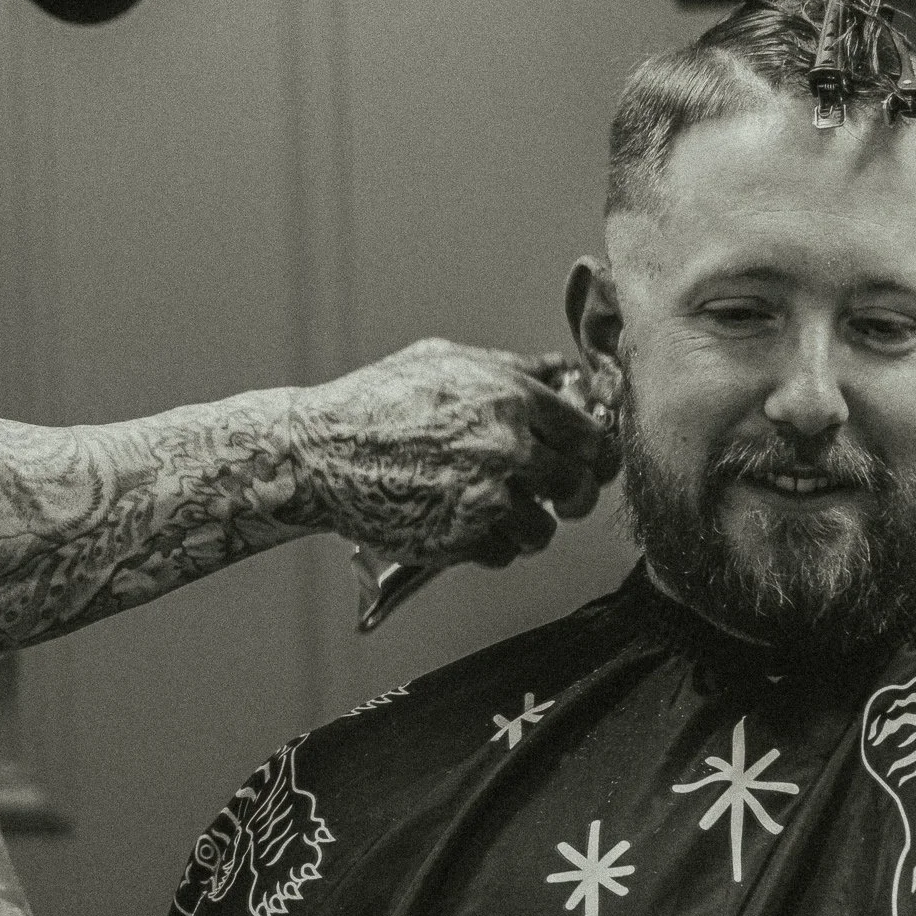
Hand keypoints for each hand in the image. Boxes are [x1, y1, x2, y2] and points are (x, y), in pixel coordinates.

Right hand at [289, 339, 619, 568]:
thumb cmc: (375, 402)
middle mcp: (505, 447)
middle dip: (570, 496)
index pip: (589, 435)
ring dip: (530, 527)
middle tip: (557, 496)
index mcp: (511, 398)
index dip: (595, 454)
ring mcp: (483, 496)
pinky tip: (470, 525)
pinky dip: (492, 546)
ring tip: (505, 514)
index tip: (589, 462)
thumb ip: (511, 366)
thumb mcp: (445, 361)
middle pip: (577, 487)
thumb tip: (558, 367)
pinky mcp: (458, 537)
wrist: (320, 452)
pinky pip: (502, 554)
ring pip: (543, 530)